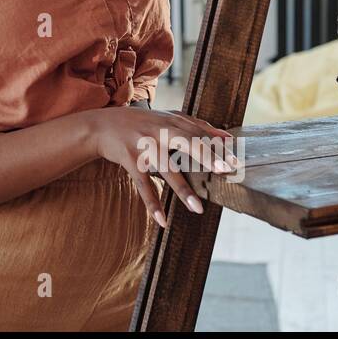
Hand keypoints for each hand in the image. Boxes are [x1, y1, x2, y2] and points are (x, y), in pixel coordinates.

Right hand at [89, 105, 237, 227]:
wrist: (100, 126)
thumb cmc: (140, 124)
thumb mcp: (166, 118)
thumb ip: (195, 125)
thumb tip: (227, 137)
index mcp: (171, 121)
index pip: (199, 132)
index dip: (217, 146)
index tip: (236, 161)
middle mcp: (159, 131)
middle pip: (186, 142)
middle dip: (205, 155)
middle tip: (224, 170)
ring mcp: (144, 146)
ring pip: (166, 169)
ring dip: (182, 189)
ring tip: (198, 209)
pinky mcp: (130, 161)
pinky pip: (143, 185)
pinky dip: (152, 203)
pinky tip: (162, 220)